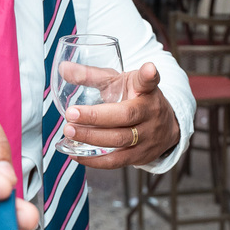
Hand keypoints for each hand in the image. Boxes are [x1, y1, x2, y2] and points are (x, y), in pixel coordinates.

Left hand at [62, 62, 180, 168]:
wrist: (165, 127)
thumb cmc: (136, 99)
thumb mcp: (119, 82)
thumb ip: (92, 75)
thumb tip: (63, 69)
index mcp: (146, 90)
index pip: (148, 80)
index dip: (148, 75)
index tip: (148, 69)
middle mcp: (150, 112)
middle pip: (126, 115)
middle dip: (96, 116)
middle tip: (70, 114)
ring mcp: (147, 136)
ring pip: (119, 140)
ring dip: (91, 138)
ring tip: (69, 132)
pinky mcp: (140, 156)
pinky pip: (116, 161)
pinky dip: (94, 160)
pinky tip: (76, 154)